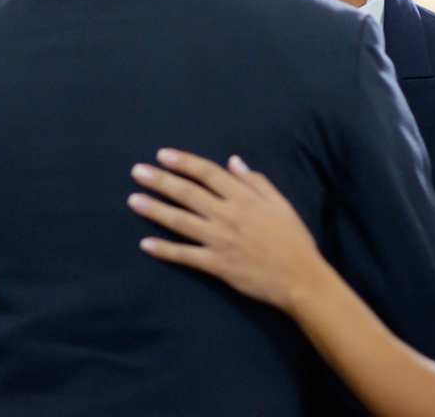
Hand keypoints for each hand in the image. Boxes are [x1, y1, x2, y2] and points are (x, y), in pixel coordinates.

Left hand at [128, 149, 326, 312]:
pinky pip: (185, 256)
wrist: (301, 279)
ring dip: (155, 210)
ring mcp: (220, 241)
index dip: (184, 162)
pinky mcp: (217, 265)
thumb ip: (256, 182)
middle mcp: (229, 216)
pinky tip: (146, 243)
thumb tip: (234, 162)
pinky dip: (165, 250)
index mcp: (245, 198)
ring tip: (133, 200)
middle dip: (161, 180)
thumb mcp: (281, 204)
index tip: (164, 155)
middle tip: (137, 171)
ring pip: (181, 221)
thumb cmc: (293, 240)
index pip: (208, 173)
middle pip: (188, 193)